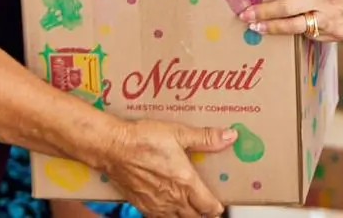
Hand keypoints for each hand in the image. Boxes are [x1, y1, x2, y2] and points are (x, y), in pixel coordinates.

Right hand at [100, 119, 235, 217]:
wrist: (112, 147)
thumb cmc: (143, 139)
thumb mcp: (178, 133)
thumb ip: (206, 138)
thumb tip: (229, 136)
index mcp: (185, 182)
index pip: (208, 206)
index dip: (217, 208)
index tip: (221, 205)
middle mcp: (172, 198)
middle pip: (195, 217)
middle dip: (204, 215)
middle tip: (208, 209)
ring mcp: (156, 204)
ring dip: (187, 217)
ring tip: (192, 211)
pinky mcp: (141, 205)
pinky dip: (168, 217)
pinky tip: (169, 210)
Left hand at [240, 0, 342, 41]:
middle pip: (286, 6)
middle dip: (262, 10)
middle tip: (244, 12)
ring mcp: (327, 18)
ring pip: (293, 25)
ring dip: (271, 27)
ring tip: (254, 27)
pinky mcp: (331, 34)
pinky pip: (307, 34)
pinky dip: (292, 33)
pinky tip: (278, 32)